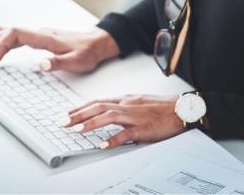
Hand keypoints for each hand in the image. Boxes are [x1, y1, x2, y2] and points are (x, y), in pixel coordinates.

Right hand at [0, 25, 119, 72]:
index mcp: (46, 37)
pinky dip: (6, 37)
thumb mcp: (76, 61)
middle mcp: (40, 33)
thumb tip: (39, 65)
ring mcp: (40, 34)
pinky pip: (19, 35)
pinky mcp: (42, 38)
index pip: (17, 34)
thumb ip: (57, 63)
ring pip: (13, 34)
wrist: (98, 43)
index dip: (3, 45)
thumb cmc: (88, 52)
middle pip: (11, 34)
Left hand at [61, 94, 183, 147]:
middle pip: (98, 106)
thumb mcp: (137, 102)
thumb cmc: (160, 107)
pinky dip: (114, 139)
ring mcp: (135, 115)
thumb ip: (122, 107)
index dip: (80, 107)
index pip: (97, 101)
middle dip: (78, 114)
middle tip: (62, 122)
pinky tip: (103, 145)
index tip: (66, 114)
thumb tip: (106, 112)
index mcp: (125, 99)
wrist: (181, 109)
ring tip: (77, 130)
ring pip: (109, 116)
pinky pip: (126, 134)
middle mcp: (127, 104)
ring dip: (91, 123)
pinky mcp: (143, 128)